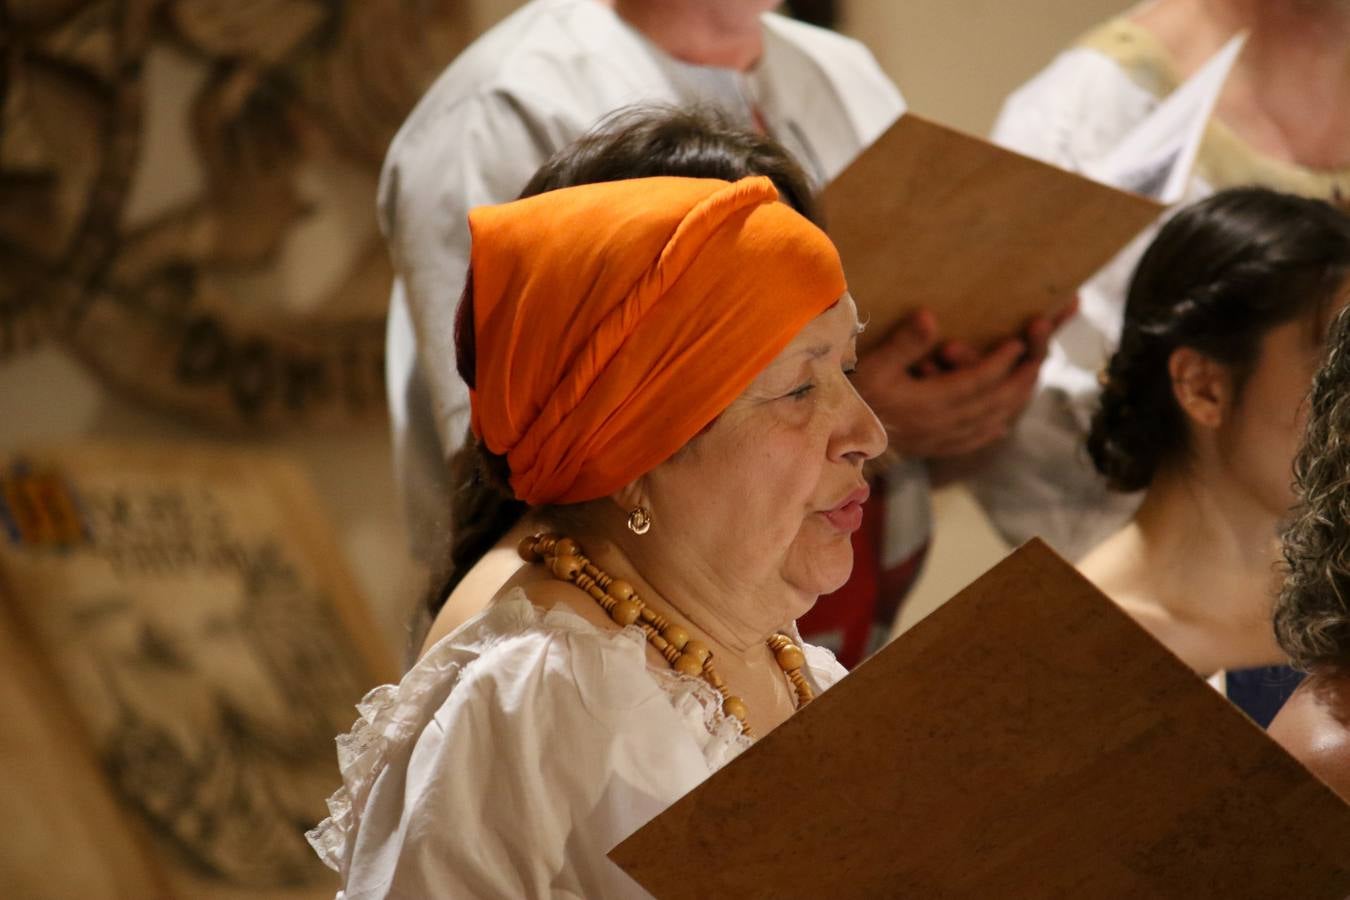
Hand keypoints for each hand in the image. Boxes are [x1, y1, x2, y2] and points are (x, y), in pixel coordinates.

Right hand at [853, 302, 1075, 459]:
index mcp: (926, 404)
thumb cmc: (850, 396)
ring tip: (1027, 381)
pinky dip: (992, 428)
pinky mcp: (932, 448)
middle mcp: (939, 425)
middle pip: (991, 404)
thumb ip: (904, 343)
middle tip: (1036, 358)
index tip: (1017, 343)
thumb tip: (930, 316)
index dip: (1000, 364)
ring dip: (1012, 401)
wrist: (833, 440)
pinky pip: (973, 440)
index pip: (975, 383)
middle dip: (1018, 380)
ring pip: (988, 422)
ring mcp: (938, 440)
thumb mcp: (872, 365)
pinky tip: (1001, 422)